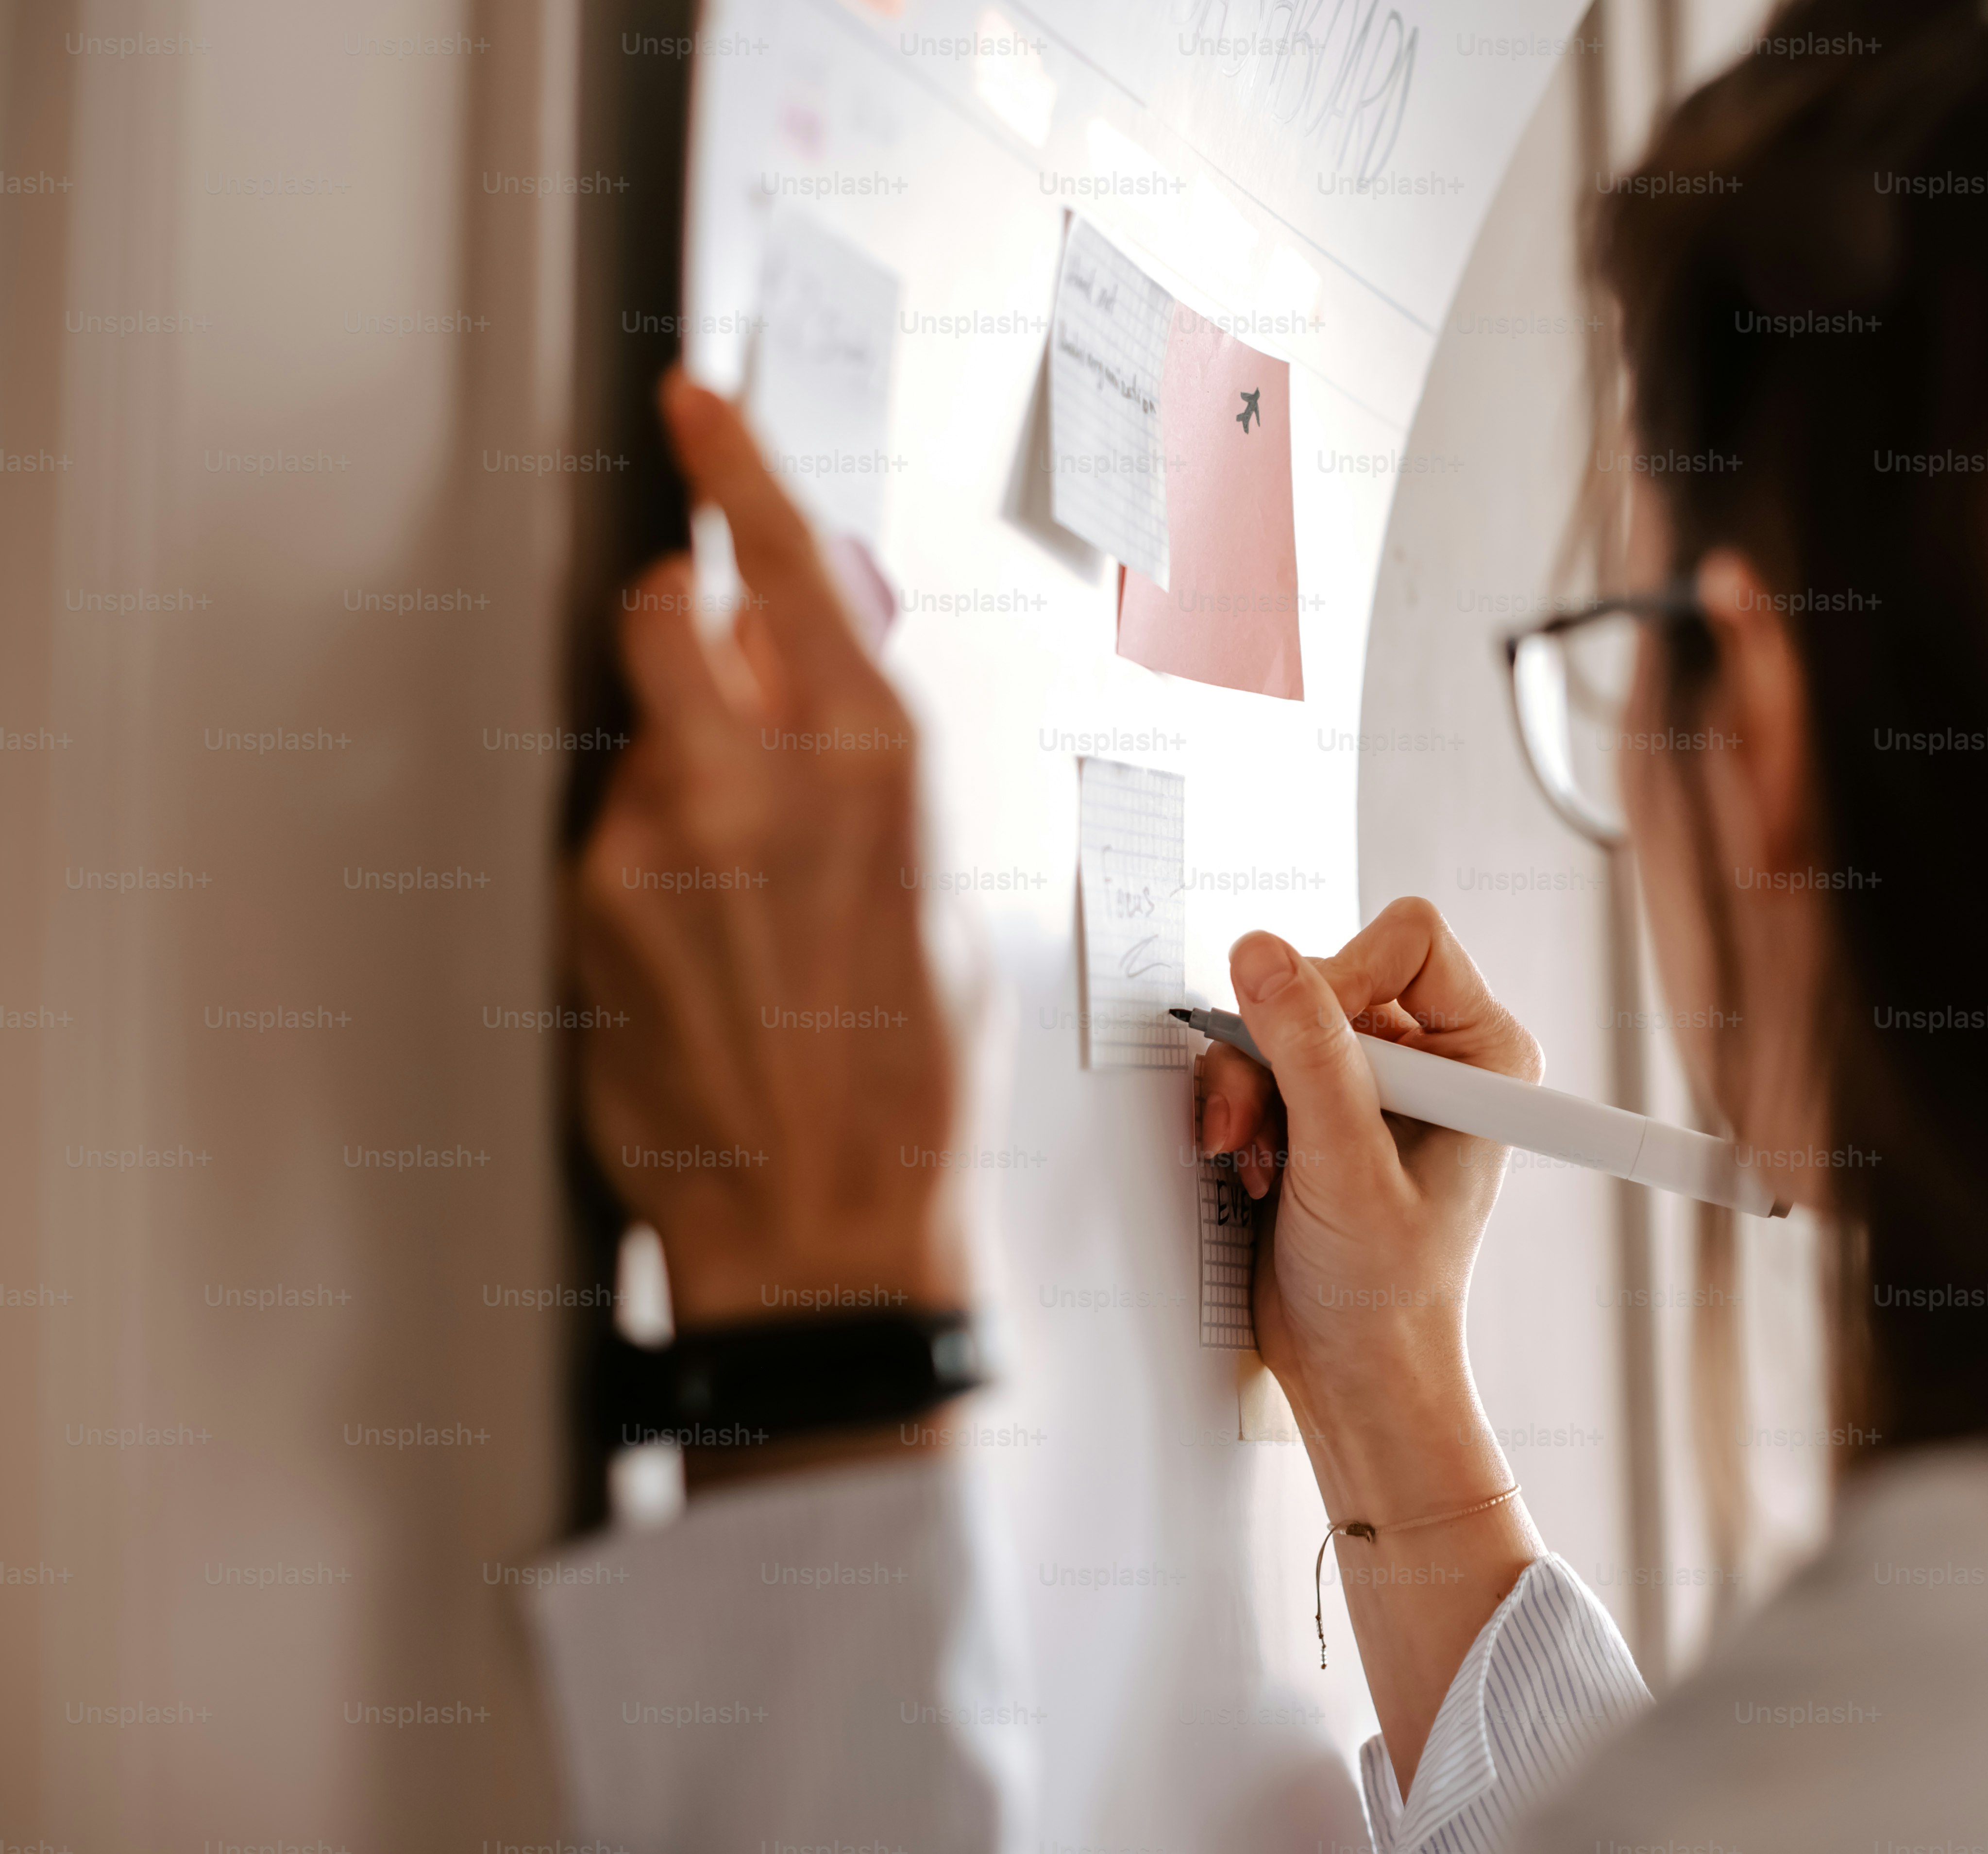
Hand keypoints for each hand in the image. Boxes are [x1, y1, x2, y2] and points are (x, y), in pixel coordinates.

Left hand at [574, 370, 965, 1336]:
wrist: (828, 1222)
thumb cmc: (910, 1081)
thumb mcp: (940, 899)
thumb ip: (873, 778)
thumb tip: (819, 685)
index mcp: (879, 770)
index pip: (785, 565)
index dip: (733, 466)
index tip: (696, 403)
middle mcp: (763, 785)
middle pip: (665, 614)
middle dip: (680, 621)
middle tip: (714, 669)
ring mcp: (663, 843)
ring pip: (636, 729)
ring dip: (674, 762)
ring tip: (736, 883)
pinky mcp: (595, 908)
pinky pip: (611, 829)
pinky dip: (648, 855)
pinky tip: (703, 945)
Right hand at [1198, 897, 1546, 1782]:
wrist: (1353, 1367)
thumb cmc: (1386, 1290)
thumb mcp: (1344, 1163)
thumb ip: (1306, 1052)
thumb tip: (1262, 955)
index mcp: (1482, 1053)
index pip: (1407, 939)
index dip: (1343, 976)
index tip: (1308, 1044)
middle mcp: (1433, 1052)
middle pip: (1327, 976)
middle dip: (1277, 1053)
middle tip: (1264, 1129)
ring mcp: (1370, 1076)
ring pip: (1276, 1017)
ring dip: (1247, 1088)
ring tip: (1260, 1163)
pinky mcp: (1316, 1102)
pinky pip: (1252, 1058)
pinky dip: (1237, 1107)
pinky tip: (1254, 1167)